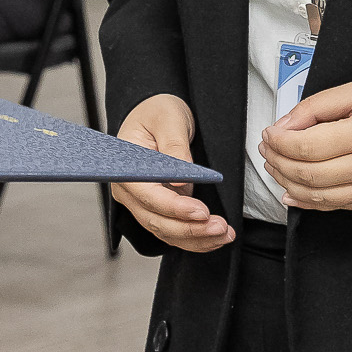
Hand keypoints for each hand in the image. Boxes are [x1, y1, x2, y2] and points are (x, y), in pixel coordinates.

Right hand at [110, 94, 232, 251]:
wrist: (157, 114)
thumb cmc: (158, 112)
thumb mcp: (169, 119)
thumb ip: (175, 146)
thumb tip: (182, 178)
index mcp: (126, 168)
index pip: (149, 195)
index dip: (175, 208)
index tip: (201, 212)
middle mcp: (130, 191)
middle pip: (156, 221)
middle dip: (190, 229)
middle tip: (221, 227)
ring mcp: (142, 203)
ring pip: (166, 232)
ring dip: (196, 238)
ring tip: (225, 234)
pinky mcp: (158, 209)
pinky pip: (173, 231)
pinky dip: (194, 239)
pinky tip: (215, 237)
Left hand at [260, 78, 351, 211]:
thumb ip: (316, 106)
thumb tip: (284, 126)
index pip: (309, 146)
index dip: (281, 142)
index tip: (269, 133)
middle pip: (310, 174)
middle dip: (279, 162)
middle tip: (267, 149)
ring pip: (319, 196)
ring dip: (288, 183)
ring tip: (275, 166)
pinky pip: (335, 207)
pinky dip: (307, 202)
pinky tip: (291, 192)